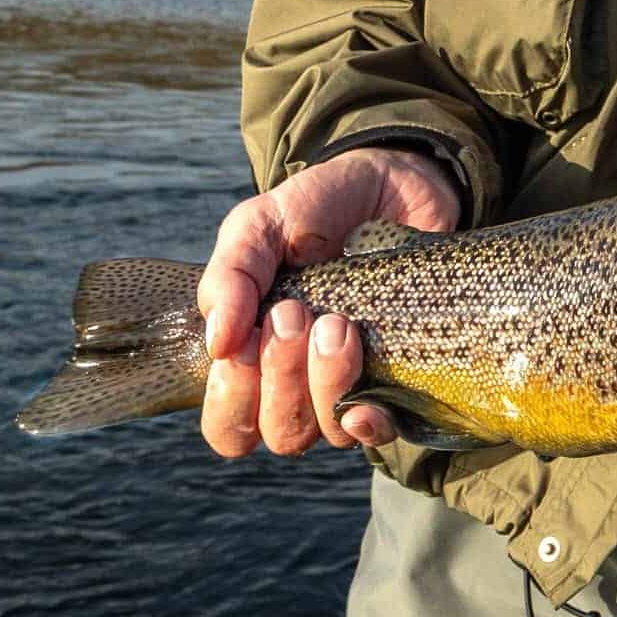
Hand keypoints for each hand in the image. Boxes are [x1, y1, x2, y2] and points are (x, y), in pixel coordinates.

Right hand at [198, 148, 461, 458]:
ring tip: (338, 324)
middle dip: (282, 379)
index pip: (228, 425)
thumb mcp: (257, 227)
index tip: (248, 341)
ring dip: (326, 384)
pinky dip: (368, 417)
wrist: (392, 183)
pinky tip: (368, 395)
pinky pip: (380, 427)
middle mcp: (300, 383)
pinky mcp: (399, 378)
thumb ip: (230, 277)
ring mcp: (350, 384)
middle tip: (295, 313)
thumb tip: (217, 344)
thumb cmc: (314, 211)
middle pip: (279, 433)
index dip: (232, 400)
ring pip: (327, 430)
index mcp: (255, 357)